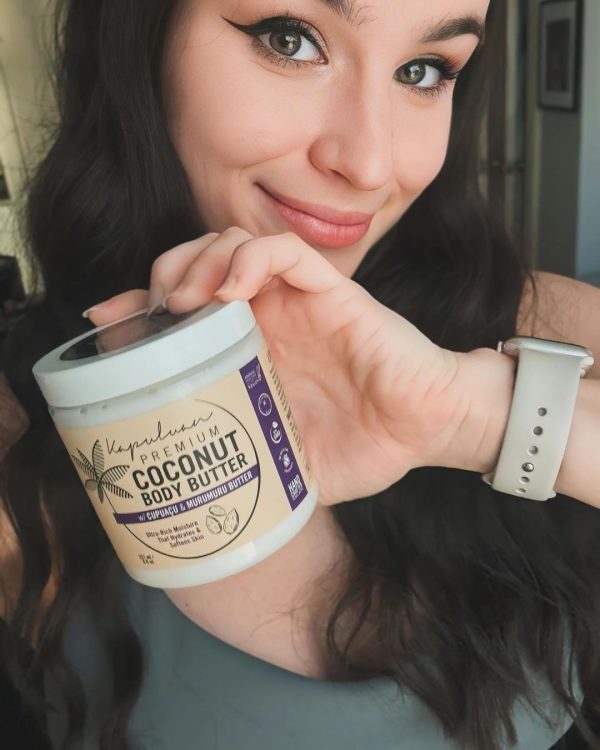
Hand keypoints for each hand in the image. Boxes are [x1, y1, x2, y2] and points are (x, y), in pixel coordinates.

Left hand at [87, 227, 472, 504]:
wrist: (426, 430)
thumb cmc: (364, 447)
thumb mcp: (287, 465)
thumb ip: (248, 466)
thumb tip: (196, 496)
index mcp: (252, 353)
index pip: (186, 313)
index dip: (140, 310)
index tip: (105, 321)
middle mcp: (269, 318)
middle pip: (198, 265)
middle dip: (163, 276)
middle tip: (149, 313)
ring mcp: (298, 300)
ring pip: (233, 245)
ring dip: (197, 260)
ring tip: (183, 300)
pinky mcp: (332, 290)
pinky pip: (286, 253)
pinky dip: (250, 259)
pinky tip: (230, 289)